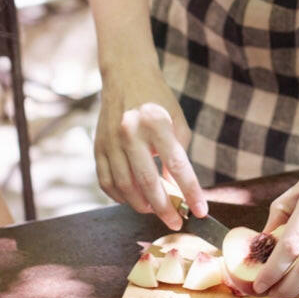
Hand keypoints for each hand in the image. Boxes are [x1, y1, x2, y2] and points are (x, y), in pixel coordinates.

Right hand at [94, 63, 205, 229]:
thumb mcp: (177, 122)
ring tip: (155, 210)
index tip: (200, 211)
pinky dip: (119, 197)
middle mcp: (130, 132)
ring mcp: (110, 141)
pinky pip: (106, 182)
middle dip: (165, 209)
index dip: (190, 192)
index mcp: (155, 122)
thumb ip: (178, 157)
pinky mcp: (97, 147)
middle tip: (177, 222)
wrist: (126, 75)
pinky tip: (132, 199)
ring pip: (124, 187)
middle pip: (147, 183)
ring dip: (142, 205)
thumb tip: (176, 192)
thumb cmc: (158, 100)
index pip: (177, 166)